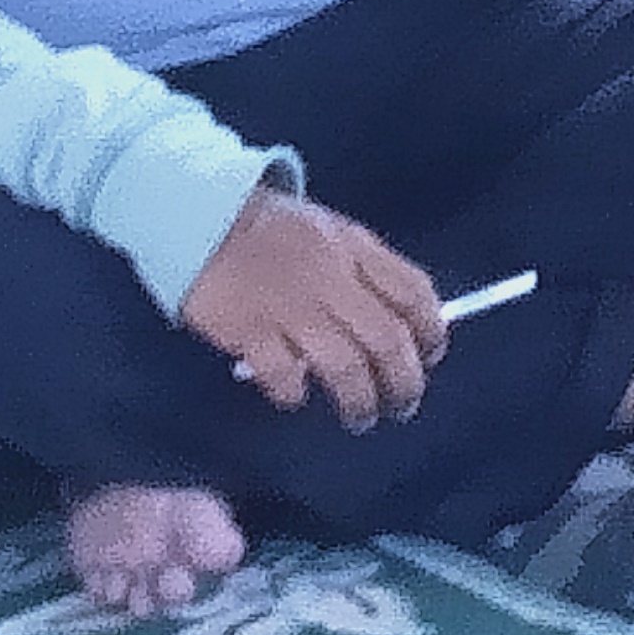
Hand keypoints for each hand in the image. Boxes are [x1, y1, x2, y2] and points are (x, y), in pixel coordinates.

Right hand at [181, 187, 446, 428]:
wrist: (201, 216)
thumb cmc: (274, 229)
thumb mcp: (332, 232)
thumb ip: (365, 270)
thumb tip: (399, 323)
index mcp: (357, 248)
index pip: (414, 292)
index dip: (431, 330)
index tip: (431, 357)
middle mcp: (333, 278)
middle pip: (387, 339)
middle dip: (404, 381)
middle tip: (403, 405)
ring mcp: (292, 306)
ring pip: (345, 366)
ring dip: (360, 401)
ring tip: (360, 417)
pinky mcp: (250, 330)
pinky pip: (285, 375)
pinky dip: (294, 393)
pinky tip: (295, 396)